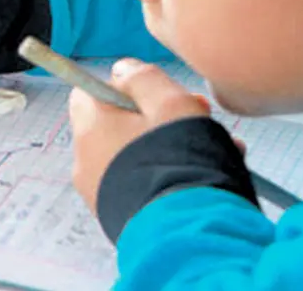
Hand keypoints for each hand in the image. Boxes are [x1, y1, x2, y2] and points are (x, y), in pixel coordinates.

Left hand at [68, 58, 212, 212]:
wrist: (187, 233)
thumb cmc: (179, 162)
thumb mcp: (170, 102)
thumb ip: (144, 78)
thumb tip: (122, 70)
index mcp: (91, 127)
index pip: (88, 91)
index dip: (124, 87)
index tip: (158, 93)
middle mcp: (85, 160)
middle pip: (116, 124)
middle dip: (157, 117)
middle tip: (197, 117)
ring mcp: (99, 191)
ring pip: (134, 153)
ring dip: (168, 145)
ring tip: (216, 149)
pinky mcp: (117, 215)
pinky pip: (139, 182)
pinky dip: (164, 174)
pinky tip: (204, 175)